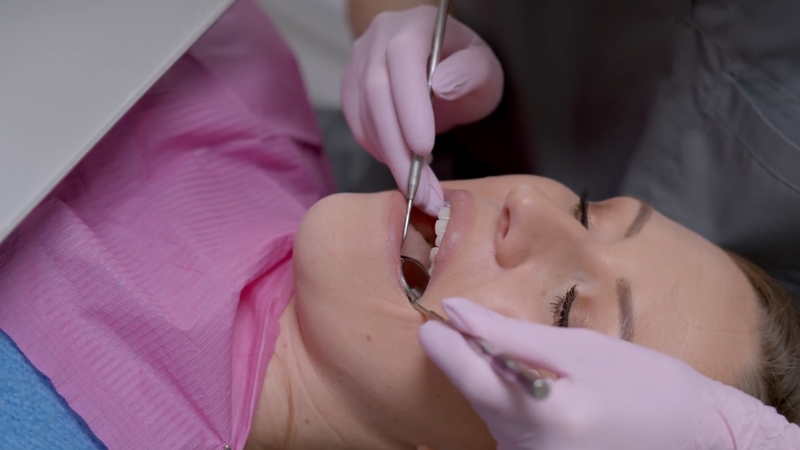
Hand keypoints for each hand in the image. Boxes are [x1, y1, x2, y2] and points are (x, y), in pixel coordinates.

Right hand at [341, 5, 502, 215]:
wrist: (444, 65)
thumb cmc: (466, 67)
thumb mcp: (484, 68)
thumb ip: (468, 73)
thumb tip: (439, 84)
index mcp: (415, 25)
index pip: (403, 60)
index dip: (409, 107)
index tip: (425, 149)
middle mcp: (379, 38)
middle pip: (376, 94)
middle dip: (398, 149)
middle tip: (421, 190)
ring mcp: (359, 63)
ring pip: (363, 115)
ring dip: (390, 159)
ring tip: (420, 190)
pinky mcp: (351, 89)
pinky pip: (357, 126)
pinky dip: (379, 152)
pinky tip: (404, 166)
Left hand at [418, 298, 748, 449]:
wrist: (695, 438)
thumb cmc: (646, 386)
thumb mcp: (581, 349)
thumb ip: (511, 334)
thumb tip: (456, 311)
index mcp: (542, 418)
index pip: (470, 377)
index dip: (444, 346)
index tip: (431, 323)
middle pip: (477, 398)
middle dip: (472, 362)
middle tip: (481, 330)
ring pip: (489, 415)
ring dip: (492, 384)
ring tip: (531, 362)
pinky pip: (507, 432)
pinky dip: (510, 406)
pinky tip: (538, 390)